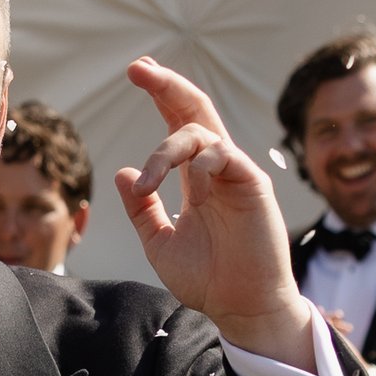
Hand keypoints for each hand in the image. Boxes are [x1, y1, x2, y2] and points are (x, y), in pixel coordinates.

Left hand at [116, 60, 319, 366]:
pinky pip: (222, 155)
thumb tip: (122, 174)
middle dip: (166, 86)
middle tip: (138, 68)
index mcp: (196, 178)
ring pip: (200, 133)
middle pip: (195, 110)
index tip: (137, 72)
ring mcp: (236, 173)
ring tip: (148, 184)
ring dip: (164, 152)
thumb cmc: (208, 278)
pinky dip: (199, 168)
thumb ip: (142, 209)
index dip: (160, 96)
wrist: (242, 307)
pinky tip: (190, 196)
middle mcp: (216, 169)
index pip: (177, 124)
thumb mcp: (159, 242)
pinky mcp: (253, 184)